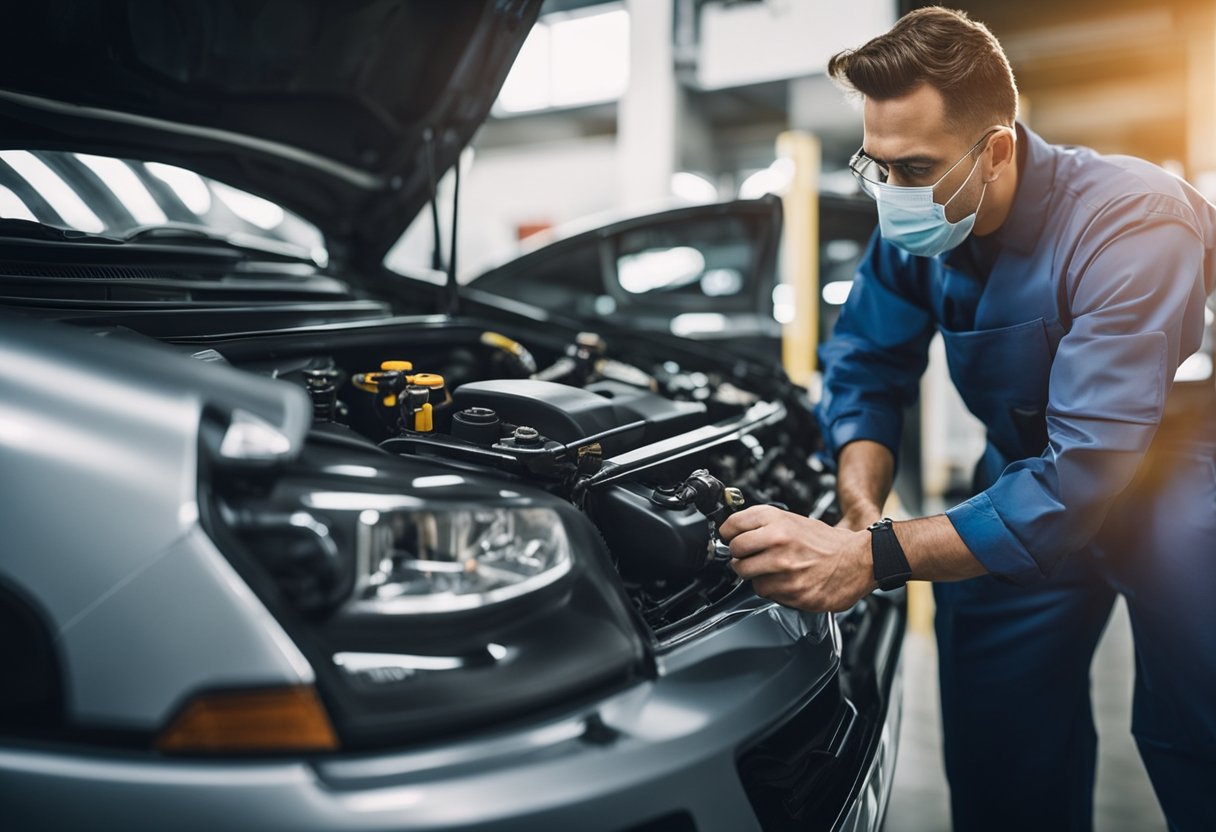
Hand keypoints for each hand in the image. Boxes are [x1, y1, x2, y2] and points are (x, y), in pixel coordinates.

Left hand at [719, 505, 876, 612]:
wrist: (860, 560)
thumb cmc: (827, 542)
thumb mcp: (794, 520)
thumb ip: (764, 525)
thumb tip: (735, 532)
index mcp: (777, 520)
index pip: (732, 526)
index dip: (728, 534)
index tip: (730, 538)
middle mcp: (778, 541)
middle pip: (735, 552)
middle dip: (740, 557)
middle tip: (750, 558)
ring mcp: (785, 568)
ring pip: (747, 576)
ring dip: (755, 575)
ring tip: (772, 571)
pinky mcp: (793, 591)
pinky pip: (766, 593)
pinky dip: (772, 590)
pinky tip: (786, 582)